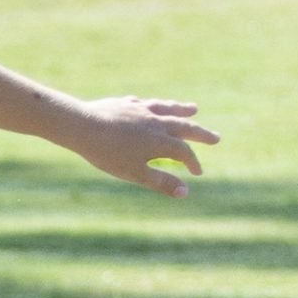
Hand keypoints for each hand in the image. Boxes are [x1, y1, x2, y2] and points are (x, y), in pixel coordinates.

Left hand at [69, 97, 218, 196]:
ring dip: (181, 110)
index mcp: (160, 142)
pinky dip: (152, 106)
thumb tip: (186, 193)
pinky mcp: (126, 103)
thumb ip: (161, 182)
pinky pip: (144, 104)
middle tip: (215, 138)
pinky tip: (149, 106)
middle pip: (184, 127)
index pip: (184, 153)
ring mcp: (142, 110)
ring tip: (194, 109)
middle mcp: (156, 123)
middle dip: (201, 134)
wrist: (83, 127)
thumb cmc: (108, 154)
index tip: (197, 173)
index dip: (192, 163)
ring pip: (167, 109)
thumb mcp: (135, 173)